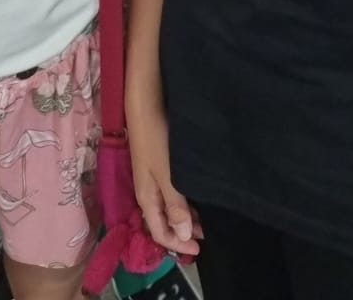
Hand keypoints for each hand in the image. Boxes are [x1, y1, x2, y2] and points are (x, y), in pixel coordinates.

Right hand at [126, 95, 200, 258]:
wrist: (145, 102)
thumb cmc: (156, 138)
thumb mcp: (167, 174)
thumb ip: (174, 204)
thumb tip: (182, 235)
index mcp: (147, 198)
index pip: (160, 233)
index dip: (178, 245)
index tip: (200, 250)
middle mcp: (148, 191)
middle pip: (164, 221)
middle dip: (183, 232)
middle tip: (206, 235)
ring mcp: (153, 176)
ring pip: (169, 205)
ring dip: (185, 215)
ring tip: (206, 218)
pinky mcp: (159, 163)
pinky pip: (172, 190)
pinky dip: (185, 199)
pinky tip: (197, 194)